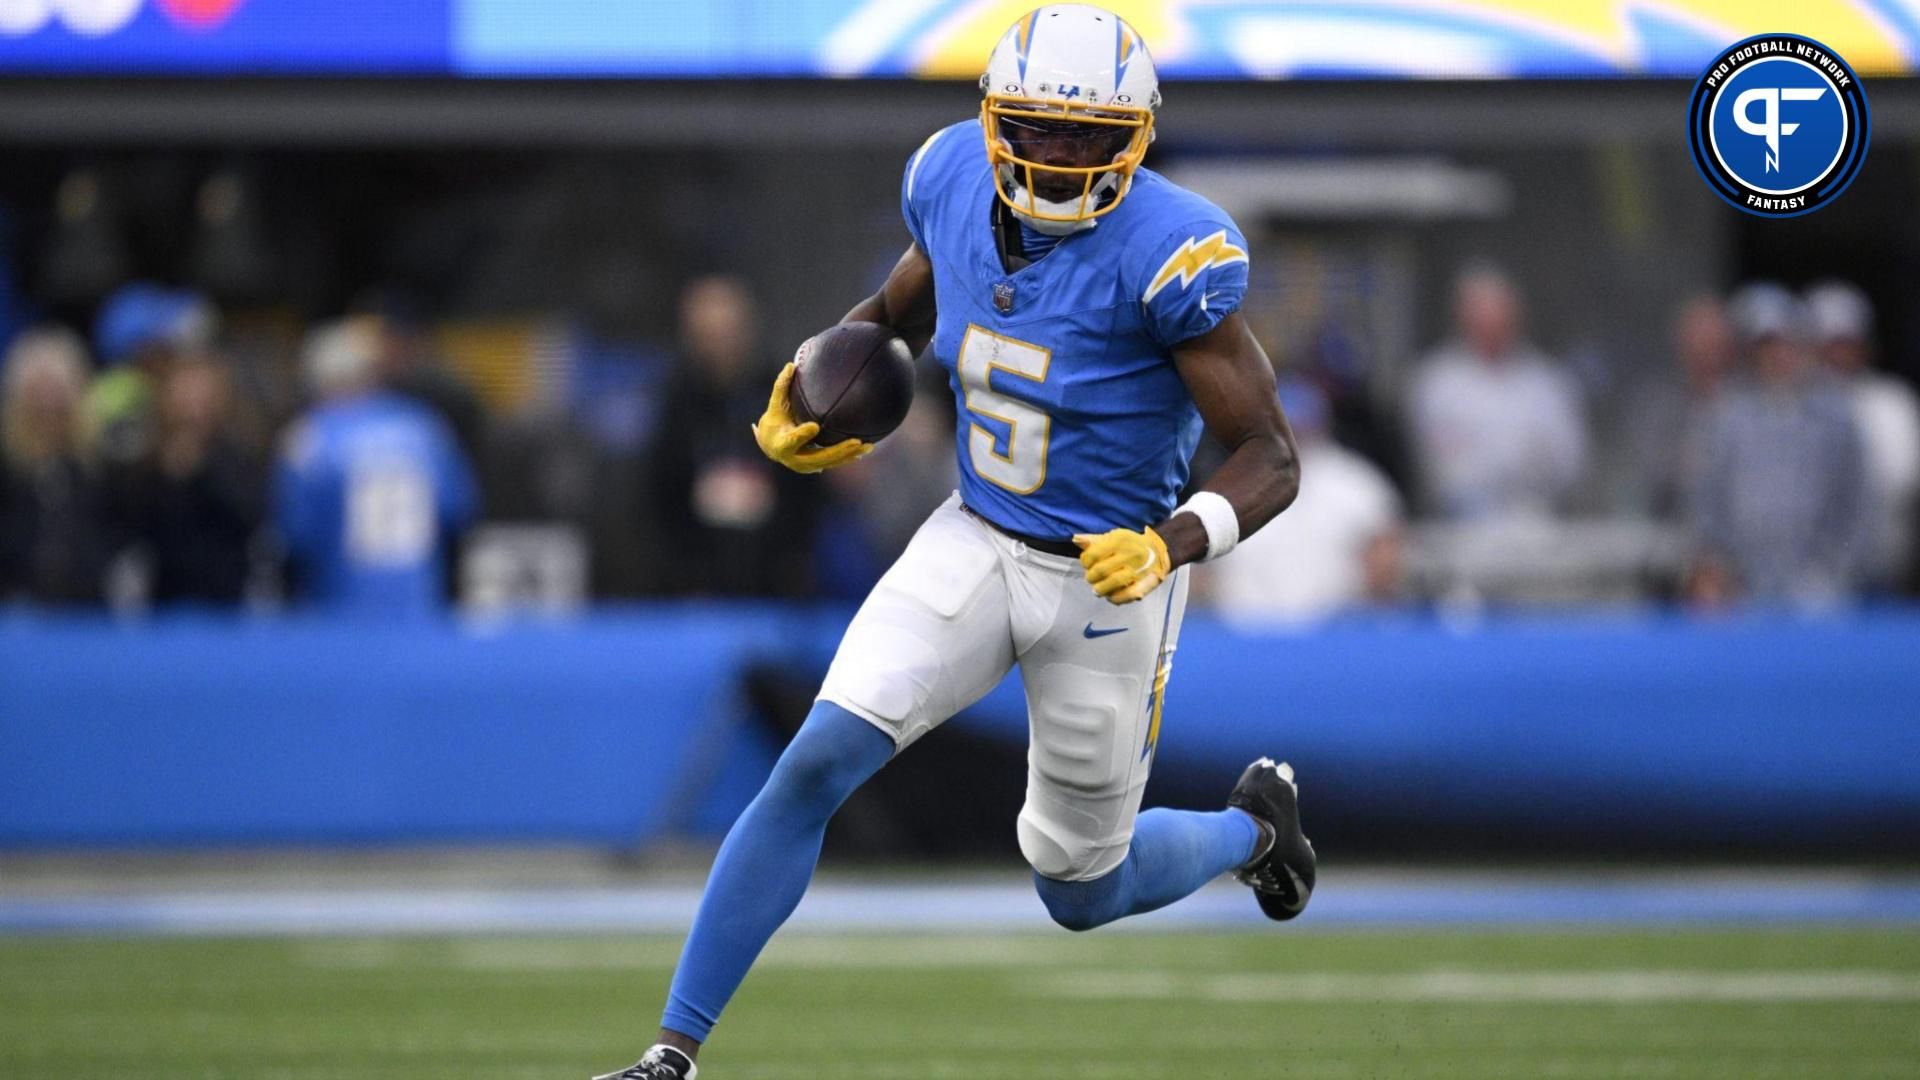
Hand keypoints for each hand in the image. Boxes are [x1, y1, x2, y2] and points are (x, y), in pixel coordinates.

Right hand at [750, 362, 873, 473]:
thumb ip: (782, 387)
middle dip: (838, 450)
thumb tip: (791, 365)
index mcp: (781, 443)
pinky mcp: (815, 467)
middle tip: (856, 441)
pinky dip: (848, 457)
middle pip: (818, 457)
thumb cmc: (774, 421)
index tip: (814, 426)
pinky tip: (864, 450)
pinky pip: (833, 462)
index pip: (792, 440)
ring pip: (829, 462)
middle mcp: (793, 459)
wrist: (771, 445)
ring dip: (849, 455)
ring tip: (868, 445)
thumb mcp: (775, 406)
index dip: (802, 435)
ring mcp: (806, 466)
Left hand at [1072, 526, 1170, 603]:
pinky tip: (1110, 596)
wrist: (1159, 552)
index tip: (1087, 564)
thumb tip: (1075, 539)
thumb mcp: (1113, 537)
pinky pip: (1126, 596)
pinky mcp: (1145, 584)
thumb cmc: (1130, 545)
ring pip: (1112, 584)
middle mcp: (1130, 554)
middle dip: (1091, 577)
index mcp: (1120, 540)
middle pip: (1100, 571)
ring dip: (1100, 589)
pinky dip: (1115, 598)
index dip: (1085, 562)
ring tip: (1098, 589)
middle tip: (1091, 578)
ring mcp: (1138, 570)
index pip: (1092, 555)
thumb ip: (1093, 540)